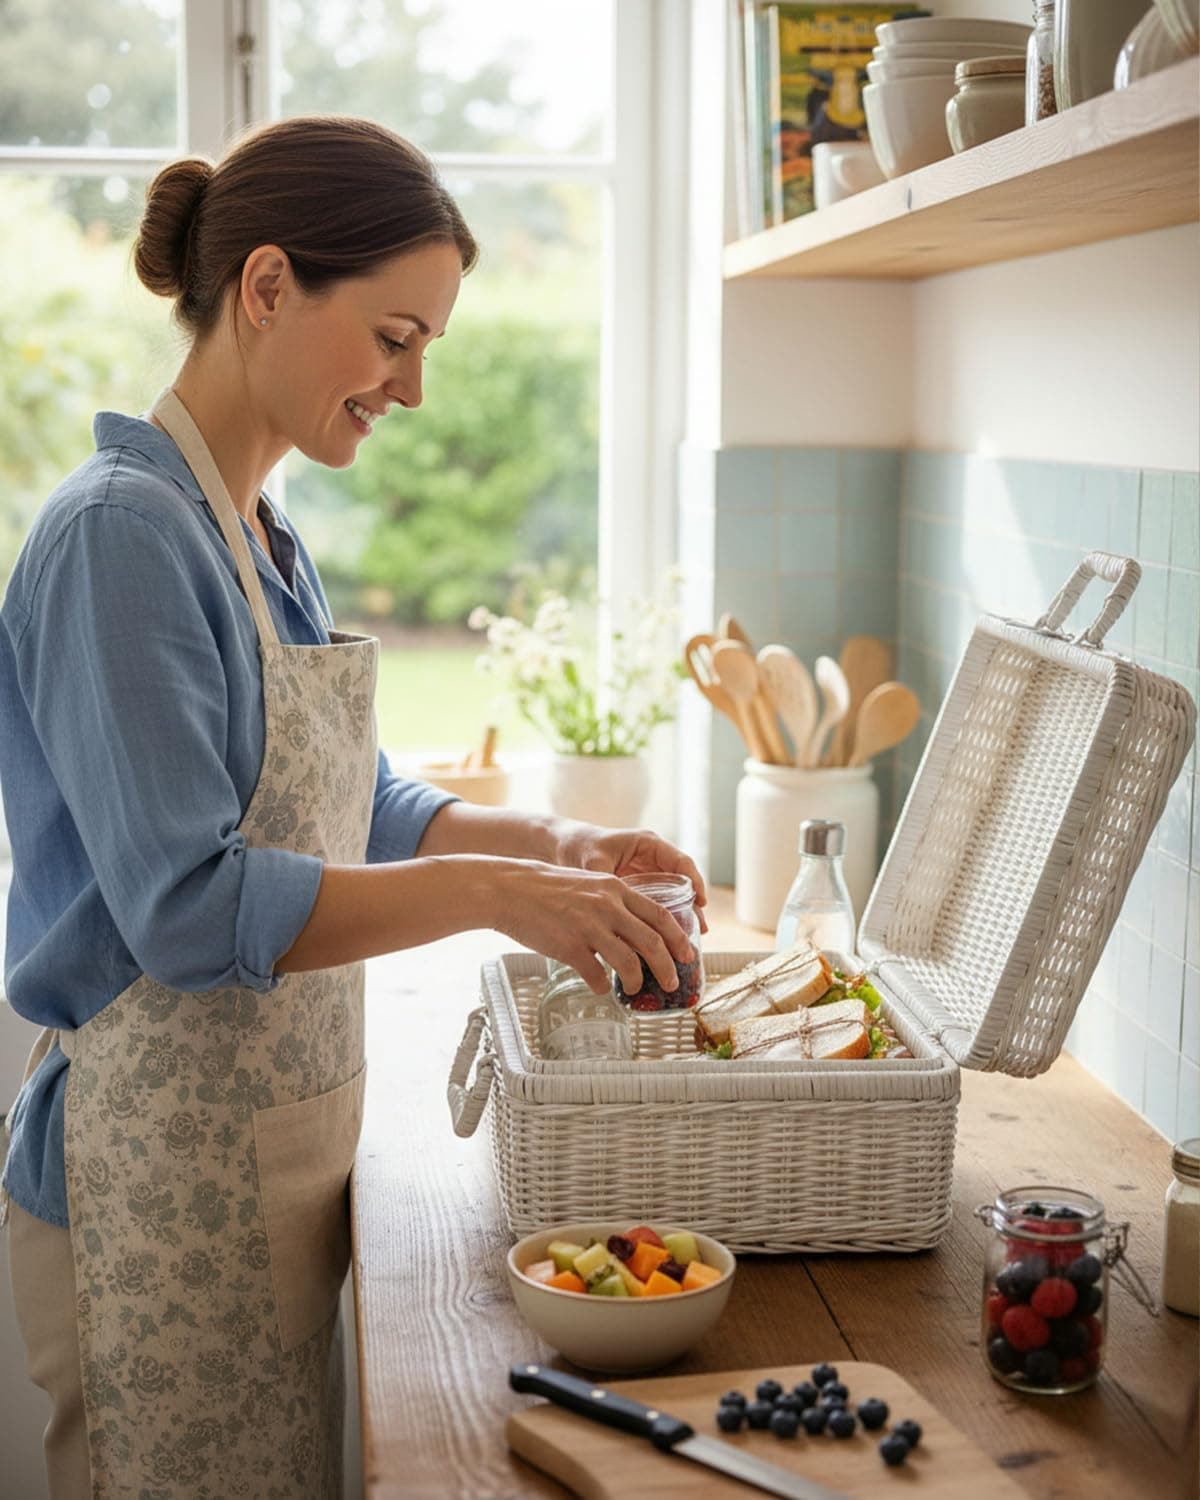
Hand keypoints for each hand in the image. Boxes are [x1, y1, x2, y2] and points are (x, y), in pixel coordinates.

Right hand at [481, 856, 697, 995]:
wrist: (510, 889)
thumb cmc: (547, 888)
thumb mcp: (589, 885)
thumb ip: (612, 904)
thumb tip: (634, 932)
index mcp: (616, 889)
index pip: (660, 915)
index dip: (678, 938)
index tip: (687, 954)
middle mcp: (608, 907)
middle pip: (653, 943)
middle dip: (668, 967)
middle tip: (673, 982)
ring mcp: (589, 928)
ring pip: (629, 963)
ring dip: (637, 981)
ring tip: (635, 988)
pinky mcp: (570, 947)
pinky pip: (595, 976)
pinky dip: (601, 987)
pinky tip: (599, 988)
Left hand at [551, 822, 708, 933]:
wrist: (561, 847)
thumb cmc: (578, 847)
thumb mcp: (593, 865)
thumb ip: (606, 888)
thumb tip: (614, 916)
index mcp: (647, 844)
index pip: (681, 862)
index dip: (695, 882)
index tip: (701, 903)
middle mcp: (652, 858)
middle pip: (681, 883)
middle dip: (692, 908)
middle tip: (698, 932)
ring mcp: (646, 873)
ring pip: (672, 896)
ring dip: (680, 917)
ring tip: (687, 943)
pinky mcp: (638, 888)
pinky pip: (656, 904)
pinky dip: (661, 921)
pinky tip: (664, 942)